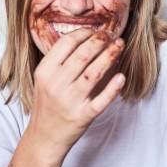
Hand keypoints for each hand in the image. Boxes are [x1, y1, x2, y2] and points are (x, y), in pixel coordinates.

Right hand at [27, 28, 124, 156]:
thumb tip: (88, 37)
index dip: (85, 32)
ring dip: (111, 56)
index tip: (97, 30)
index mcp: (45, 71)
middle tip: (112, 35)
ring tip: (120, 46)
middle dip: (101, 40)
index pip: (67, 43)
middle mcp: (56, 84)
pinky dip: (113, 88)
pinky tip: (122, 76)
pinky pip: (102, 100)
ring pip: (95, 73)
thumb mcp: (45, 79)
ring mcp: (70, 101)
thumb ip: (61, 60)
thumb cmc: (48, 103)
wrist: (45, 136)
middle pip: (84, 54)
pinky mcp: (83, 116)